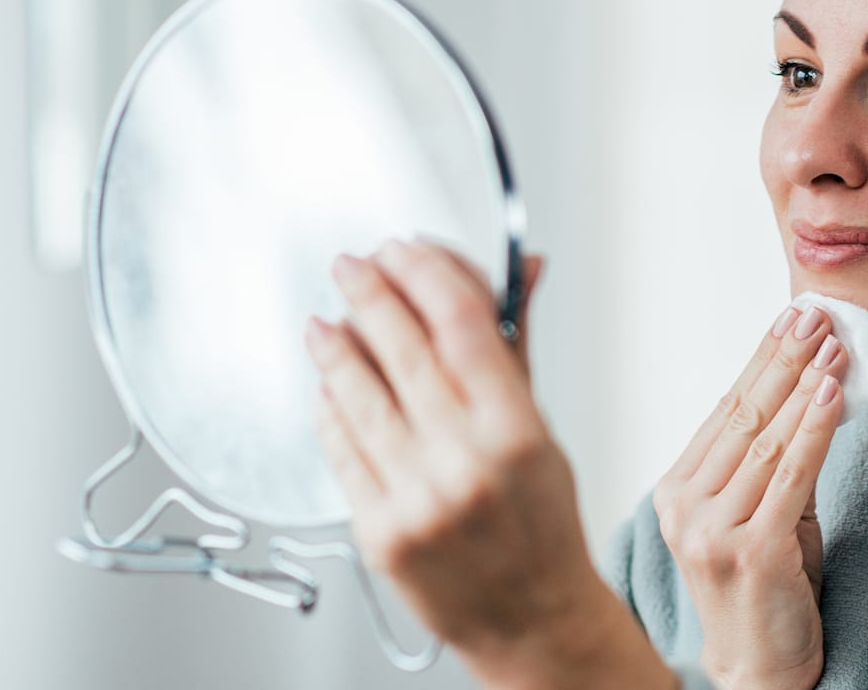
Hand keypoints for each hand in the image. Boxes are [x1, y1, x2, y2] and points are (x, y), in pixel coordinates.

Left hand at [305, 240, 668, 687]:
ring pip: (359, 398)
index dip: (427, 273)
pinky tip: (327, 386)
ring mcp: (416, 499)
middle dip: (369, 295)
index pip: (463, 323)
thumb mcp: (543, 430)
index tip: (405, 250)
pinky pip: (342, 452)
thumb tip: (520, 270)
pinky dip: (330, 410)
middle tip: (351, 266)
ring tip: (325, 321)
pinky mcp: (377, 532)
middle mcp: (465, 462)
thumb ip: (516, 347)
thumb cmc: (541, 524)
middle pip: (403, 350)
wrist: (530, 618)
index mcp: (517, 430)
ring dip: (335, 347)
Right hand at [652, 304, 850, 689]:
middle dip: (782, 357)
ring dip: (803, 383)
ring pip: (765, 439)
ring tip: (831, 342)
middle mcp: (685, 508)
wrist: (759, 670)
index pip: (723, 410)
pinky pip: (790, 476)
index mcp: (677, 491)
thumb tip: (810, 387)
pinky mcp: (752, 554)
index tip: (789, 317)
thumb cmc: (765, 592)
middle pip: (741, 415)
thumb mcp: (762, 514)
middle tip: (813, 313)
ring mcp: (713, 532)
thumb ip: (773, 461)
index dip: (760, 359)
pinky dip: (813, 429)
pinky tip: (831, 394)